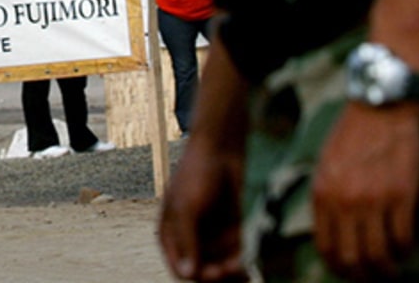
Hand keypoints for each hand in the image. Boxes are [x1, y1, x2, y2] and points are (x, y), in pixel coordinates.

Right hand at [157, 130, 246, 280]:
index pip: (181, 270)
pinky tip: (247, 263)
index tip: (216, 273)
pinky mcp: (230, 231)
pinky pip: (235, 255)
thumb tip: (188, 274)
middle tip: (233, 269)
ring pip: (221, 266)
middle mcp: (190, 238)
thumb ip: (187, 241)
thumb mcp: (186, 208)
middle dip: (218, 273)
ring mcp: (211, 235)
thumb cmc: (196, 174)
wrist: (222, 150)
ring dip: (231, 266)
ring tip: (241, 257)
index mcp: (171, 235)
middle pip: (203, 272)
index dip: (197, 276)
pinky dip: (241, 259)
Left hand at [309, 102, 418, 278]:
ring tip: (392, 270)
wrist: (380, 108)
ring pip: (379, 254)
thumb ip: (327, 197)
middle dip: (363, 276)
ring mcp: (373, 200)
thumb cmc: (352, 135)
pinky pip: (403, 238)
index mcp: (322, 193)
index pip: (326, 246)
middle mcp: (344, 201)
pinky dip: (406, 250)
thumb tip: (333, 231)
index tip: (349, 272)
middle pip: (352, 258)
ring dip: (387, 269)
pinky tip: (406, 248)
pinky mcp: (401, 196)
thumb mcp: (326, 165)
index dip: (338, 267)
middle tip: (373, 278)